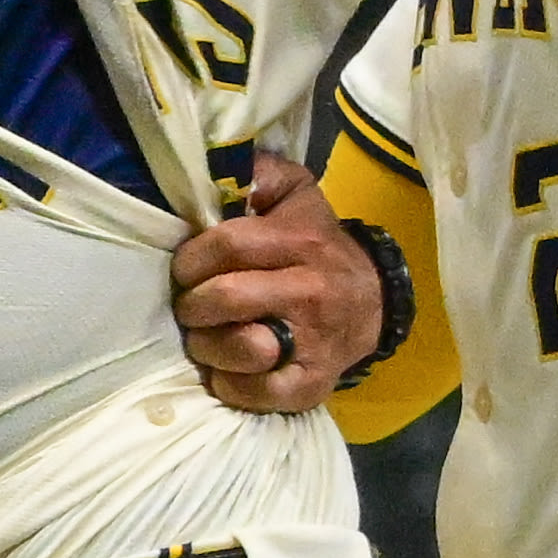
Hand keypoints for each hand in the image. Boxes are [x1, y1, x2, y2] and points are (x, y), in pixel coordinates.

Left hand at [172, 153, 401, 412]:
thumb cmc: (316, 243)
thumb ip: (259, 172)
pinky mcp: (313, 383)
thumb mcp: (296, 193)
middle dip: (192, 304)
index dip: (192, 258)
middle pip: (227, 298)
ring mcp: (313, 342)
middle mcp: (310, 291)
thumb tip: (212, 163)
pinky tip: (226, 371)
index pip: (228, 244)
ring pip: (242, 349)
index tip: (185, 268)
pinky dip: (231, 386)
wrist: (372, 301)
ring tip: (204, 338)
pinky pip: (260, 394)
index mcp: (301, 241)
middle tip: (190, 305)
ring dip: (207, 346)